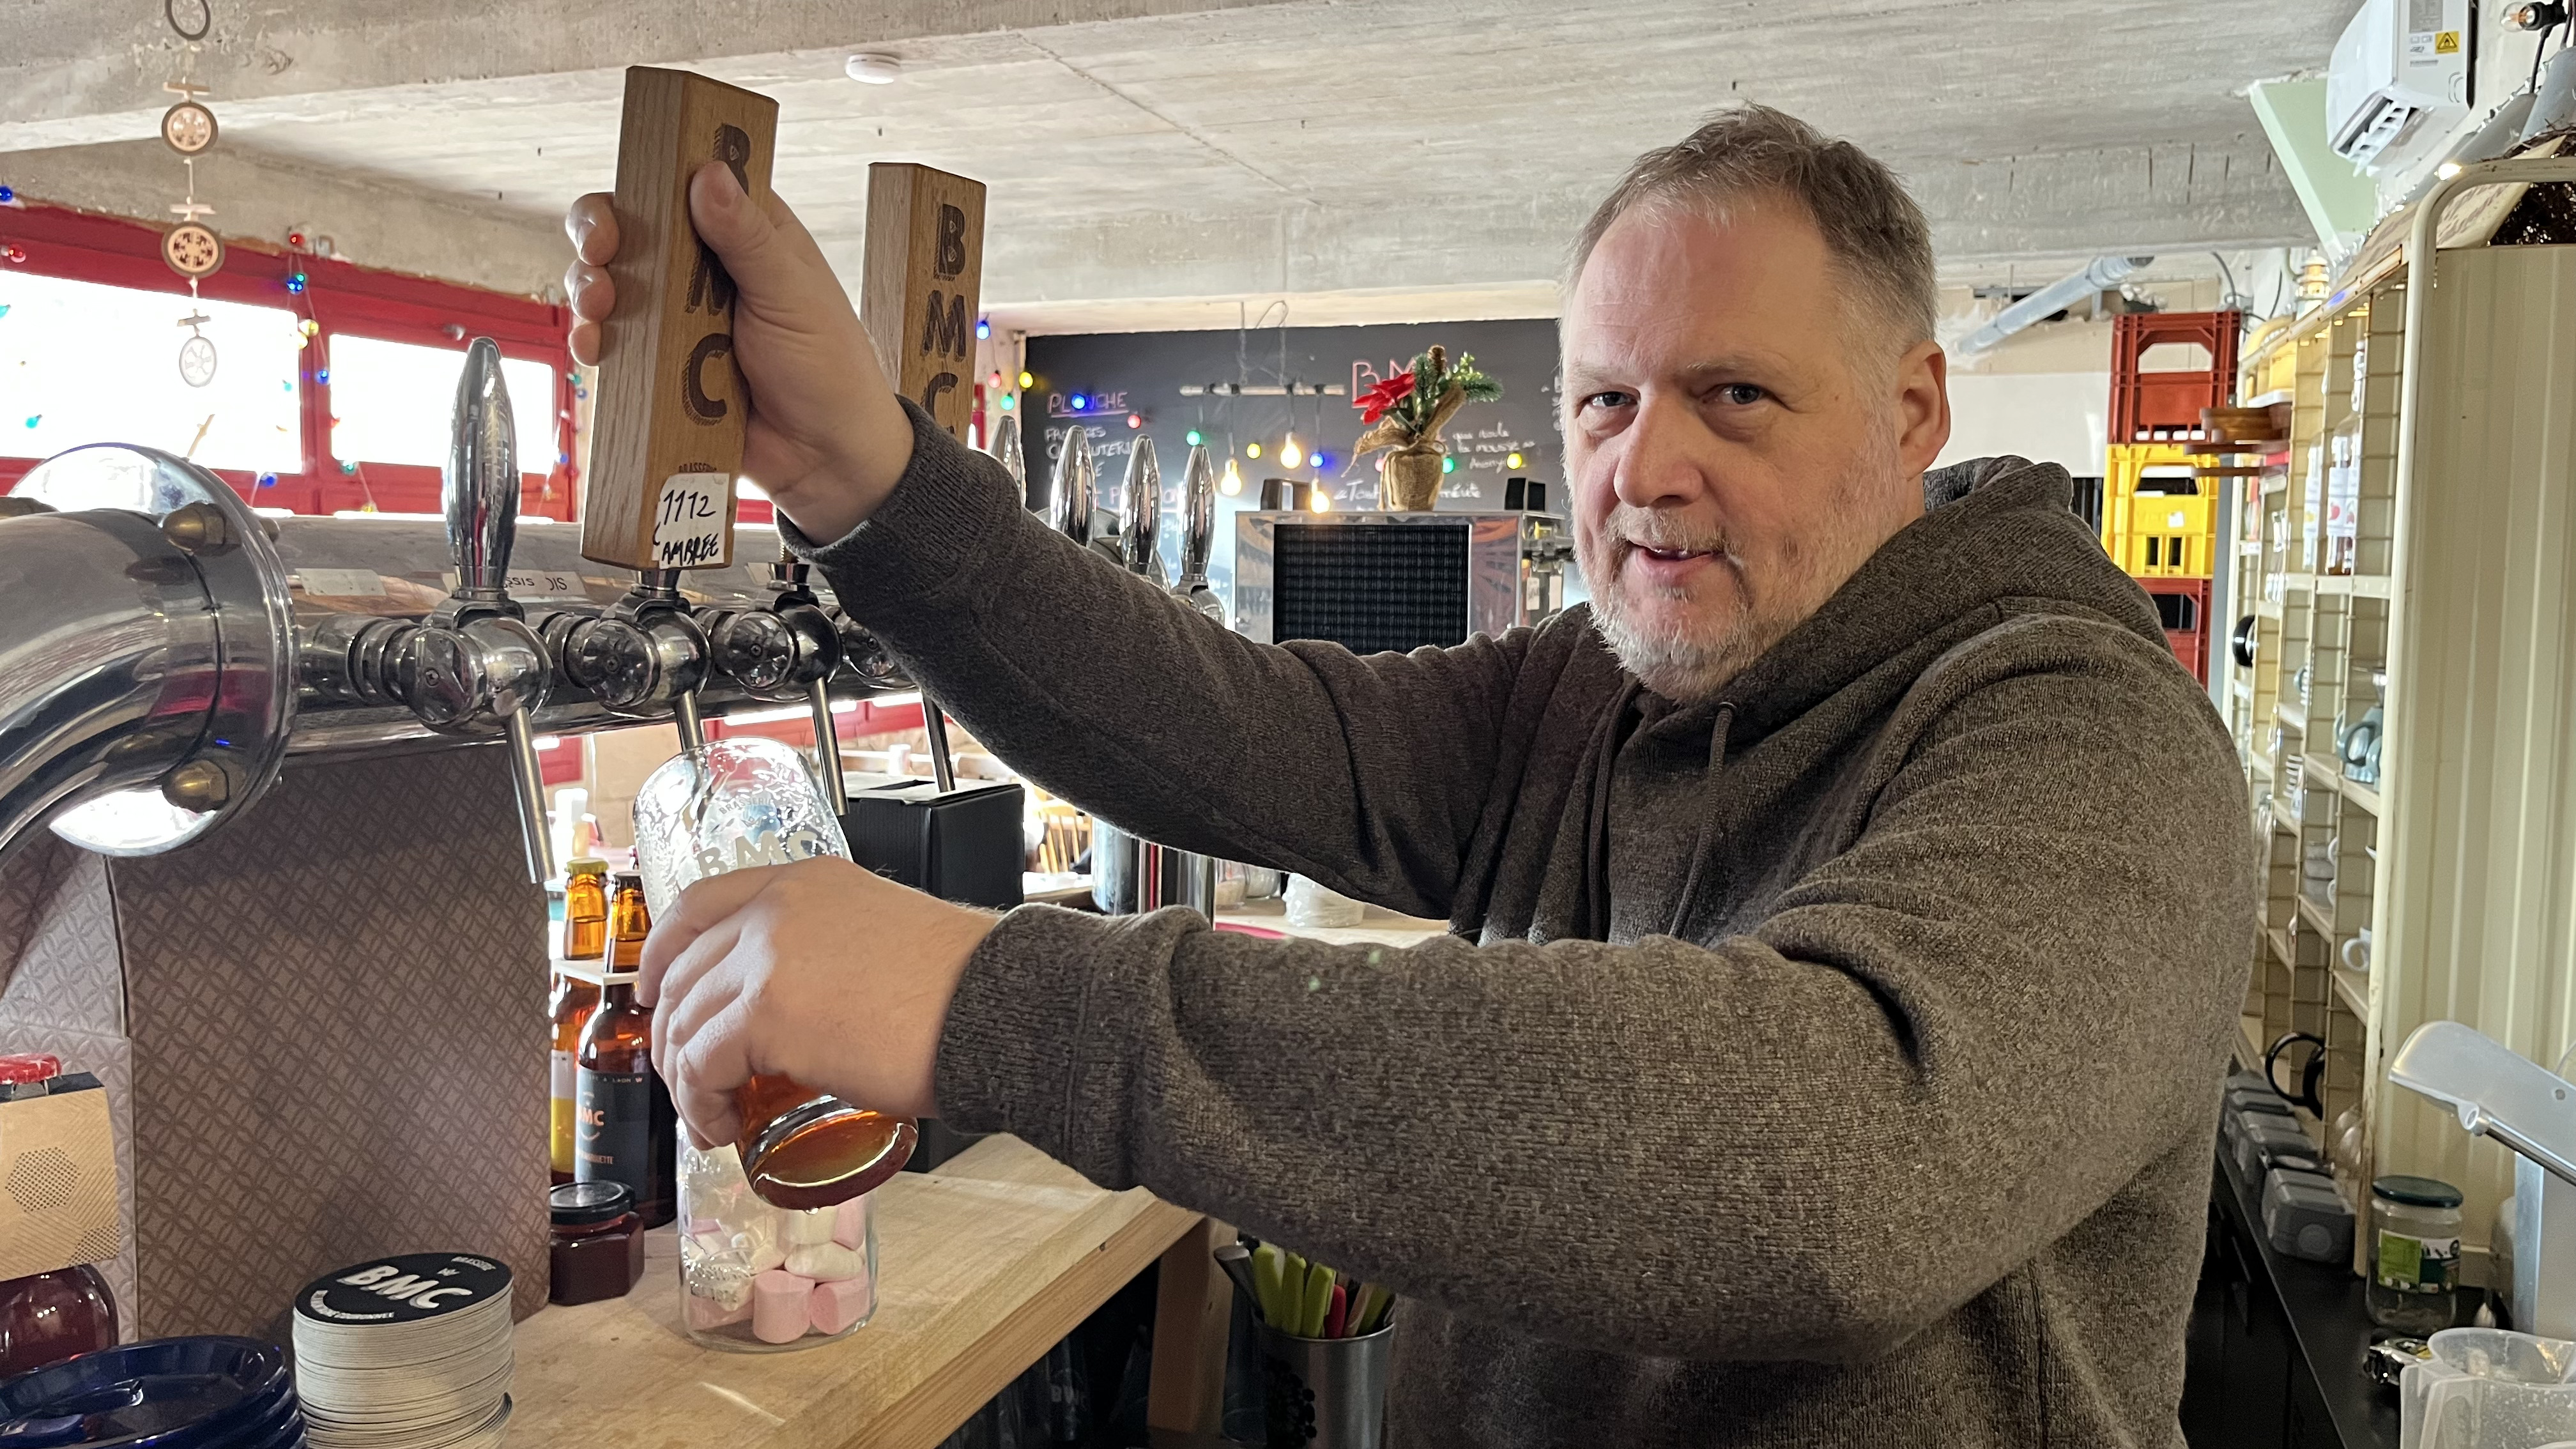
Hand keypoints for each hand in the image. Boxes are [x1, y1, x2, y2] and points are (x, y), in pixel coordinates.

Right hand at [563, 163, 914, 540]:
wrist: (825, 459)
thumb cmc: (829, 369)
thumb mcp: (792, 294)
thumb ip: (747, 237)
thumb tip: (709, 175)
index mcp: (747, 234)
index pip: (686, 186)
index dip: (651, 181)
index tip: (634, 194)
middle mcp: (706, 268)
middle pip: (633, 229)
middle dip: (603, 234)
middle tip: (601, 252)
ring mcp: (679, 316)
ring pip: (613, 281)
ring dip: (592, 286)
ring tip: (600, 307)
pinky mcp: (661, 362)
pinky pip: (614, 340)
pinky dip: (595, 338)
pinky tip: (596, 346)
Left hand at [636, 855, 998, 1148]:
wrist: (994, 1007)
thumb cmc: (961, 988)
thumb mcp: (879, 938)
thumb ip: (830, 951)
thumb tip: (807, 1008)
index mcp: (805, 881)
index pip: (700, 903)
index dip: (663, 951)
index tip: (653, 990)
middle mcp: (776, 908)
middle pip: (682, 970)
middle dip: (672, 1035)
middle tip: (690, 1080)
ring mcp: (766, 956)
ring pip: (683, 1021)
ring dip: (685, 1079)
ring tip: (712, 1115)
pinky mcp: (765, 1013)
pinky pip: (700, 1065)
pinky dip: (700, 1104)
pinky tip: (724, 1126)